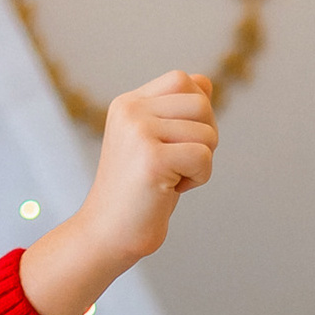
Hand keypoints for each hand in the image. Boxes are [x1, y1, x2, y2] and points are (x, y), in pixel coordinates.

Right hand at [18, 70, 218, 314]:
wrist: (107, 235)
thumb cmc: (138, 193)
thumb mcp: (156, 142)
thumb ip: (177, 111)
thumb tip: (206, 81)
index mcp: (128, 104)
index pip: (183, 80)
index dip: (195, 112)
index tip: (176, 143)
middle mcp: (130, 111)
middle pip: (201, 102)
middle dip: (204, 137)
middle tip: (178, 165)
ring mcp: (139, 133)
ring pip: (207, 132)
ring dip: (201, 161)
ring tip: (170, 178)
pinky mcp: (152, 159)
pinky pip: (204, 157)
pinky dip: (199, 178)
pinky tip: (172, 189)